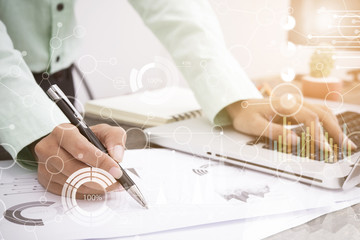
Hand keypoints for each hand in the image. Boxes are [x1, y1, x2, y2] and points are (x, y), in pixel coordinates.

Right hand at [34, 123, 126, 196]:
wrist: (67, 144)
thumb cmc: (86, 138)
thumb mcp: (103, 131)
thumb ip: (115, 138)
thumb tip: (117, 156)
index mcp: (63, 132)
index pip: (81, 149)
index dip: (101, 162)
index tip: (117, 171)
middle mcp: (49, 148)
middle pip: (76, 170)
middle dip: (100, 179)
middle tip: (116, 182)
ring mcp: (45, 166)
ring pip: (73, 184)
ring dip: (95, 188)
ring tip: (111, 185)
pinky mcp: (46, 181)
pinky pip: (69, 192)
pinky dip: (87, 192)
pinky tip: (98, 188)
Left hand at [226, 98, 356, 151]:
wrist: (238, 105)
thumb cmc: (245, 115)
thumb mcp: (254, 126)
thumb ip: (274, 133)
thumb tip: (295, 141)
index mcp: (285, 105)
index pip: (310, 118)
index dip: (319, 134)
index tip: (325, 149)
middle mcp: (294, 103)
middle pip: (322, 113)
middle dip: (336, 130)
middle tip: (346, 147)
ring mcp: (297, 105)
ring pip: (322, 113)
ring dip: (334, 127)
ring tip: (344, 143)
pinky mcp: (296, 110)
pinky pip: (316, 115)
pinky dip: (327, 125)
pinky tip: (331, 136)